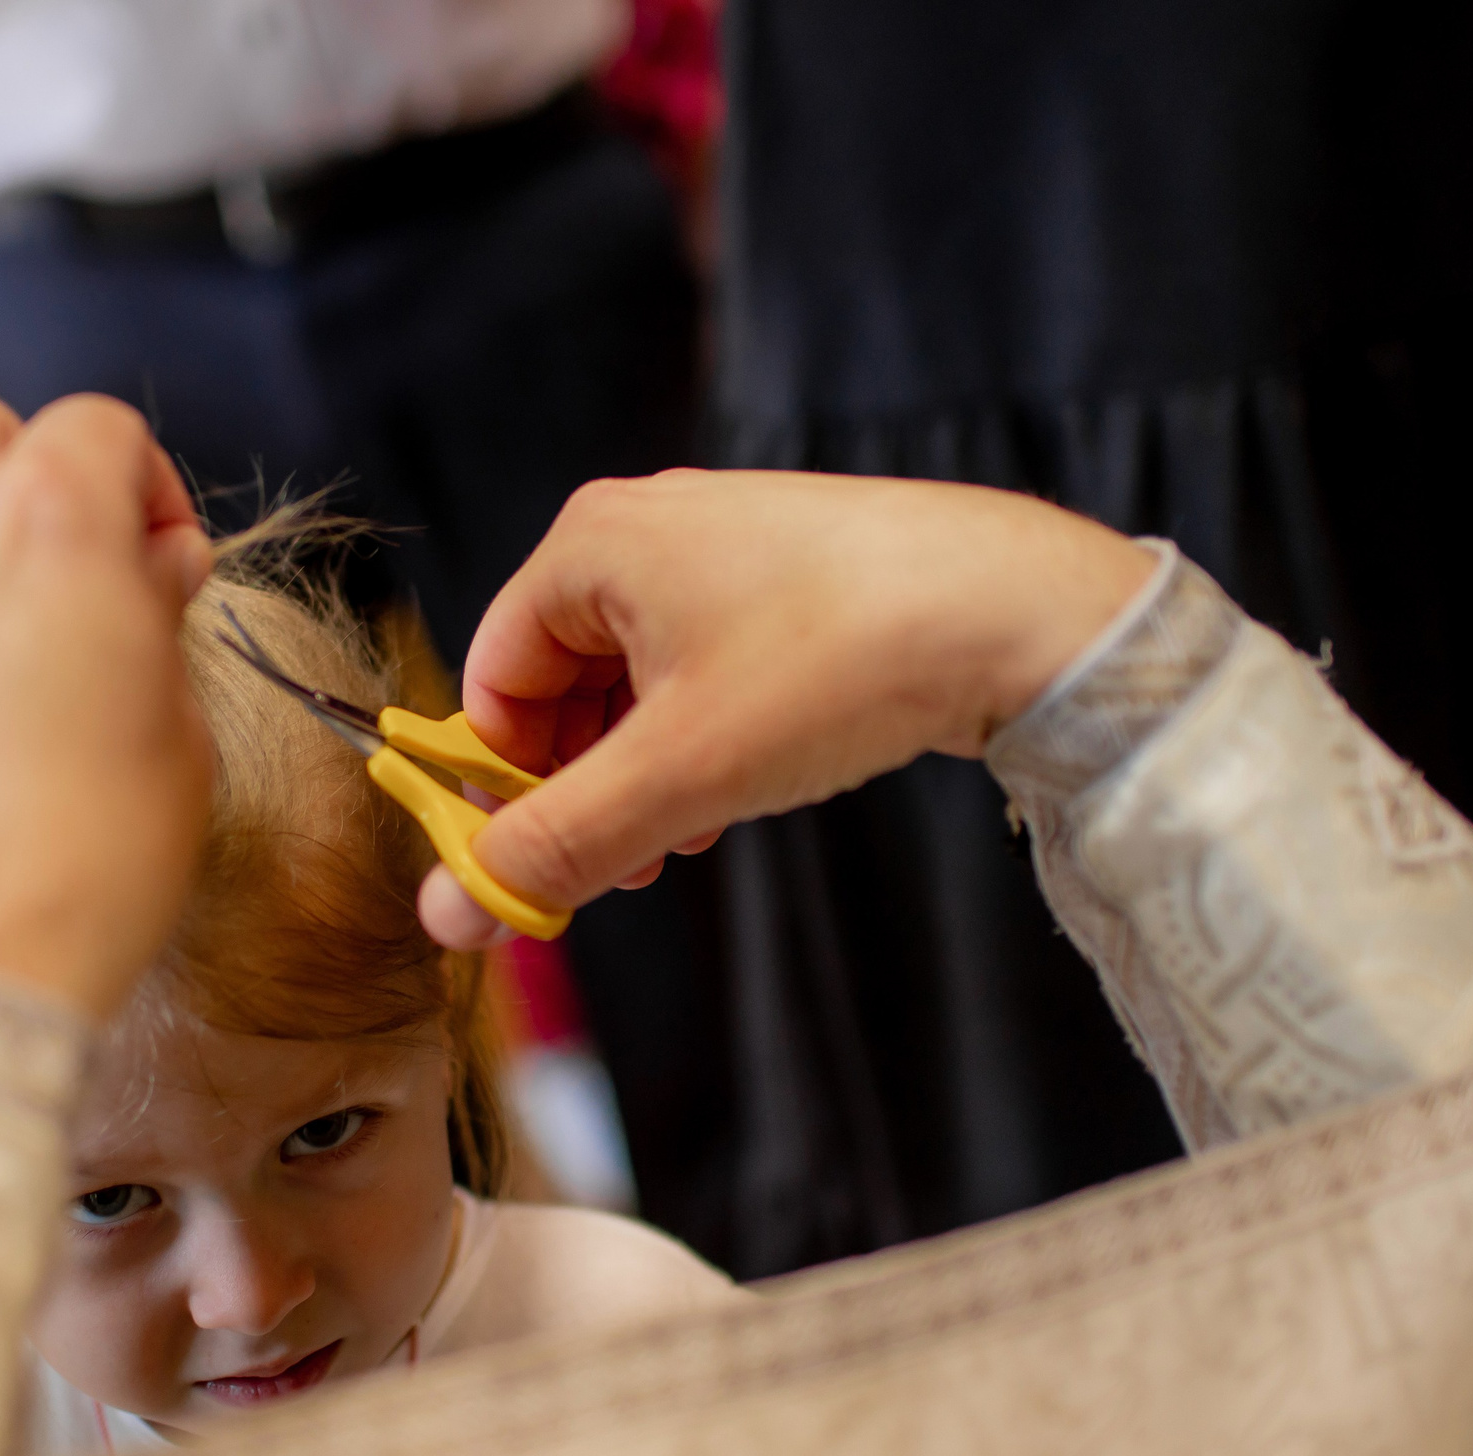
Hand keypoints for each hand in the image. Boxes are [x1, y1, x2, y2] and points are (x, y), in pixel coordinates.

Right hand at [422, 472, 1152, 947]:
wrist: (1023, 611)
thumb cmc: (843, 662)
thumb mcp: (676, 775)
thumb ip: (554, 845)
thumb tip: (449, 909)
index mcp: (591, 545)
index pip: (490, 681)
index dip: (502, 788)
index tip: (537, 868)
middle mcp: (648, 527)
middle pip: (559, 684)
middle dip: (582, 789)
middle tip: (624, 869)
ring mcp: (723, 546)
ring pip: (637, 686)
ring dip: (646, 777)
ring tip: (692, 839)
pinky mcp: (790, 575)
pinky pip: (705, 670)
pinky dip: (705, 741)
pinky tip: (742, 797)